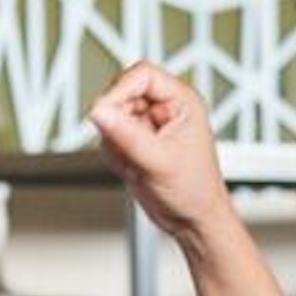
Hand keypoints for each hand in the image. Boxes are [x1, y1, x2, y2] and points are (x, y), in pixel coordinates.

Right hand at [89, 62, 232, 242]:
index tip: (103, 111)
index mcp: (183, 102)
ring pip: (112, 116)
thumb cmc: (195, 191)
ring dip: (115, 143)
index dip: (119, 90)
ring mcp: (150, 125)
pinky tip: (133, 169)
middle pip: (122, 93)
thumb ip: (127, 135)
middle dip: (117, 122)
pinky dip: (114, 155)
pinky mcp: (138, 141)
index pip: (142, 75)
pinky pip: (110, 137)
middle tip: (125, 146)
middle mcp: (166, 108)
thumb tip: (100, 111)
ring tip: (136, 163)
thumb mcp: (159, 161)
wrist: (193, 221)